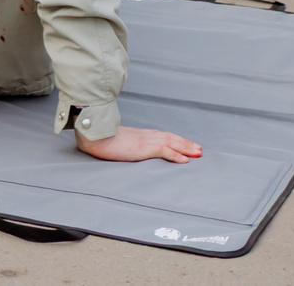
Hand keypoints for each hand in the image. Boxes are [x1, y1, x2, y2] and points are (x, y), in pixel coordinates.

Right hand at [77, 125, 202, 163]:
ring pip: (172, 142)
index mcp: (140, 134)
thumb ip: (125, 143)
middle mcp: (146, 135)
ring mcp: (145, 140)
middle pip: (171, 138)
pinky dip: (176, 154)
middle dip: (186, 143)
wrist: (94, 135)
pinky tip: (185, 160)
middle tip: (199, 149)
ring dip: (186, 148)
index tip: (186, 144)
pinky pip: (164, 151)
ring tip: (198, 153)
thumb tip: (126, 147)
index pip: (163, 136)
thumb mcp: (117, 141)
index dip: (176, 140)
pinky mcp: (143, 147)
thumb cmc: (101, 138)